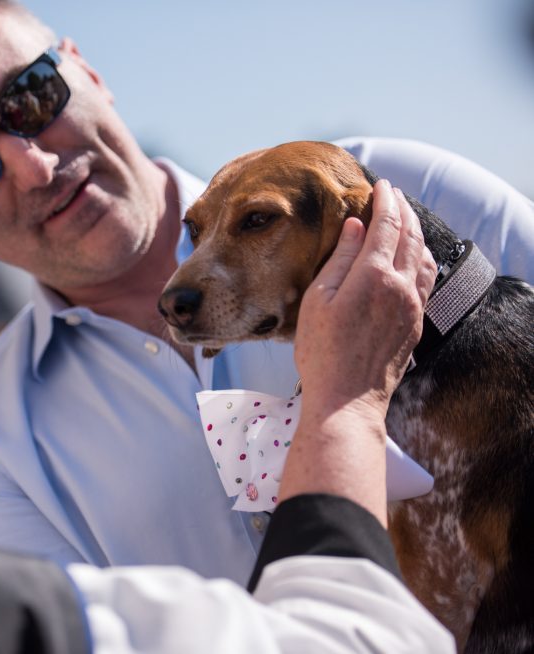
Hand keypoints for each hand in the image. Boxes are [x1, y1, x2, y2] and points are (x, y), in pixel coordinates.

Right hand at [294, 179, 435, 421]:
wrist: (347, 400)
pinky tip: (413, 255)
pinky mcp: (415, 323)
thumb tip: (356, 226)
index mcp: (375, 276)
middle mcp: (401, 286)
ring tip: (404, 219)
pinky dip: (421, 255)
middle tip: (393, 193)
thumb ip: (340, 259)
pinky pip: (426, 278)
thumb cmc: (322, 352)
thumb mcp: (318, 300)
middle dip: (403, 209)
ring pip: (424, 256)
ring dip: (416, 231)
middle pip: (410, 236)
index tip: (381, 184)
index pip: (388, 224)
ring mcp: (413, 305)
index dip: (386, 200)